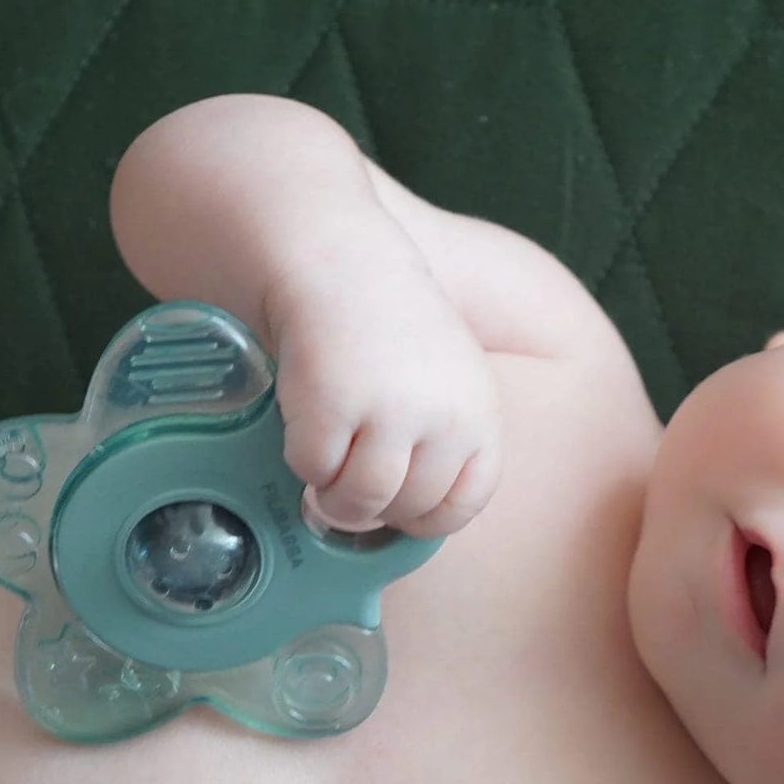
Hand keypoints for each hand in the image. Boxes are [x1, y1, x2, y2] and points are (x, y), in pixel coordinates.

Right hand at [267, 281, 501, 537]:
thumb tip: (410, 515)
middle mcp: (444, 418)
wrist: (341, 264)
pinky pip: (314, 469)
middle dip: (373, 508)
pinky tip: (307, 427)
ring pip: (361, 501)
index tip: (398, 510)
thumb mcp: (448, 382)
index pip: (465, 504)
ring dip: (335, 497)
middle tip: (348, 484)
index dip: (426, 518)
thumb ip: (444, 443)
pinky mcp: (334, 406)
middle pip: (408, 508)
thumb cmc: (390, 327)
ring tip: (325, 474)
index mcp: (480, 414)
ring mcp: (389, 413)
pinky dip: (304, 459)